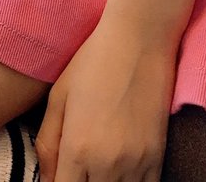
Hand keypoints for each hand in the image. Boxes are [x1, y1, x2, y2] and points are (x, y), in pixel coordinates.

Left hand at [35, 17, 176, 181]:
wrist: (139, 38)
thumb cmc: (93, 61)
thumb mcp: (58, 97)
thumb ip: (47, 144)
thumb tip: (47, 180)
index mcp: (77, 148)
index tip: (62, 175)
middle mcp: (107, 163)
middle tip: (78, 169)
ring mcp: (136, 163)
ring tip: (98, 168)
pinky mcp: (157, 156)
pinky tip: (121, 173)